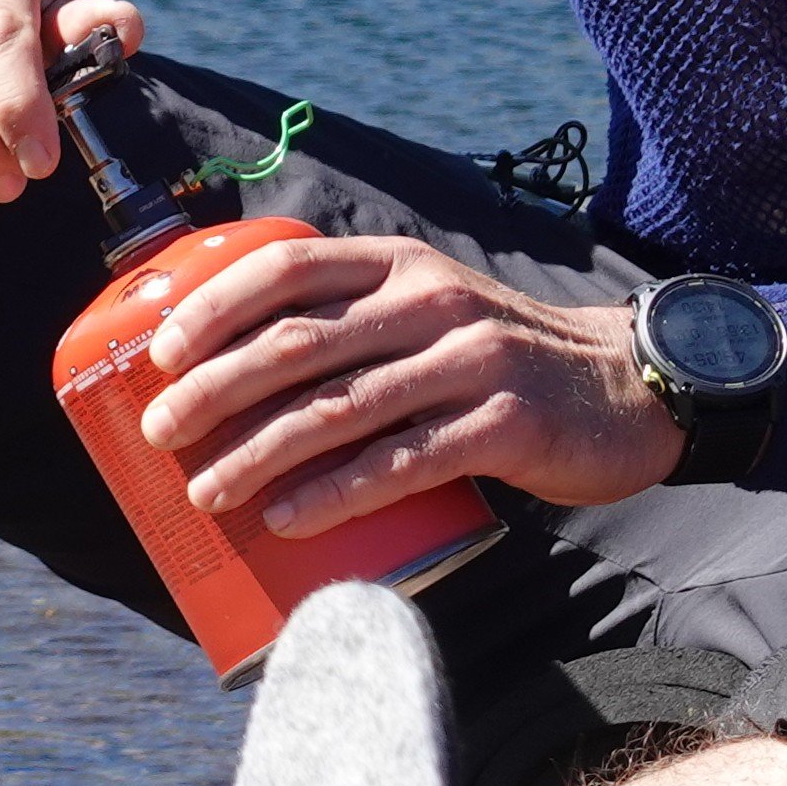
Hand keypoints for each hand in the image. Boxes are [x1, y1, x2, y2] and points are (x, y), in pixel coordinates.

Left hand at [139, 238, 685, 537]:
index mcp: (400, 266)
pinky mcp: (504, 426)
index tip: (158, 356)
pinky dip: (336, 493)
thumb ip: (358, 322)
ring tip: (207, 493)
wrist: (628, 391)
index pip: (286, 269)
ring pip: (339, 409)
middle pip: (299, 343)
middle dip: (214, 390)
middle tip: (161, 434)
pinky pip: (402, 463)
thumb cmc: (504, 363)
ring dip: (259, 454)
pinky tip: (289, 519)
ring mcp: (471, 362)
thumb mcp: (433, 313)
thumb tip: (235, 371)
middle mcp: (432, 302)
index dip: (213, 308)